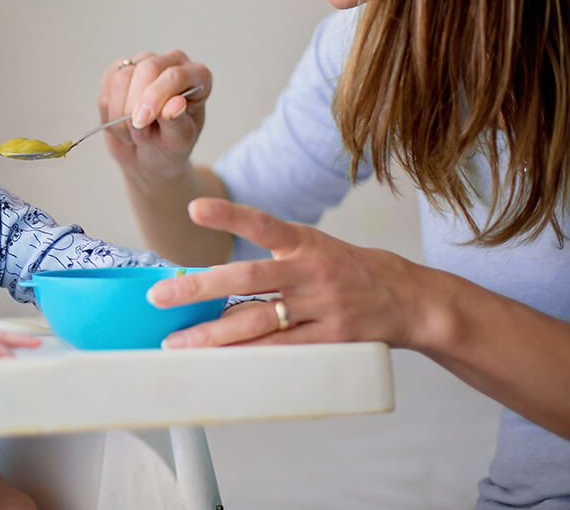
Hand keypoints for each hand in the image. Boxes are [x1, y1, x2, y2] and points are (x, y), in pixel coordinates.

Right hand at [97, 50, 210, 181]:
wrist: (147, 155)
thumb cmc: (170, 146)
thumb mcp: (179, 141)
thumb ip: (178, 123)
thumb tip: (174, 105)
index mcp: (197, 76)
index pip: (175, 75)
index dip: (156, 96)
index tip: (142, 122)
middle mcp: (171, 63)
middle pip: (147, 69)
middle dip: (135, 106)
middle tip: (139, 135)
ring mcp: (142, 64)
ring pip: (121, 79)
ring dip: (121, 115)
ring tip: (135, 134)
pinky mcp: (118, 73)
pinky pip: (106, 91)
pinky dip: (109, 115)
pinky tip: (121, 126)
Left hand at [147, 197, 429, 348]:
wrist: (409, 299)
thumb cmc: (348, 271)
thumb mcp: (314, 248)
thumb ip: (271, 256)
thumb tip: (214, 279)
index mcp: (304, 242)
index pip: (262, 224)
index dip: (228, 216)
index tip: (194, 209)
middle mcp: (310, 271)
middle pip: (247, 279)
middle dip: (198, 288)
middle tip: (160, 296)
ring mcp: (321, 307)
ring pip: (258, 321)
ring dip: (213, 334)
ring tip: (178, 343)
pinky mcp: (332, 339)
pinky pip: (282, 350)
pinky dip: (249, 356)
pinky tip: (221, 360)